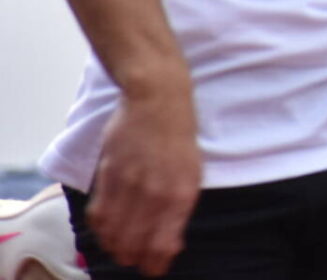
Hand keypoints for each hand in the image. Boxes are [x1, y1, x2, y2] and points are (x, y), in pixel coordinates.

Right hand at [87, 85, 200, 276]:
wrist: (158, 100)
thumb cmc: (180, 136)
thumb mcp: (193, 171)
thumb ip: (179, 207)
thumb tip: (170, 241)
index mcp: (181, 195)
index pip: (162, 246)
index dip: (155, 263)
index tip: (154, 268)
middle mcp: (155, 194)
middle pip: (134, 246)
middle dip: (134, 259)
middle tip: (134, 260)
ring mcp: (129, 185)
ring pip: (114, 234)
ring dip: (115, 247)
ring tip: (120, 250)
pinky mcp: (108, 175)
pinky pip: (99, 214)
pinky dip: (101, 229)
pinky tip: (106, 231)